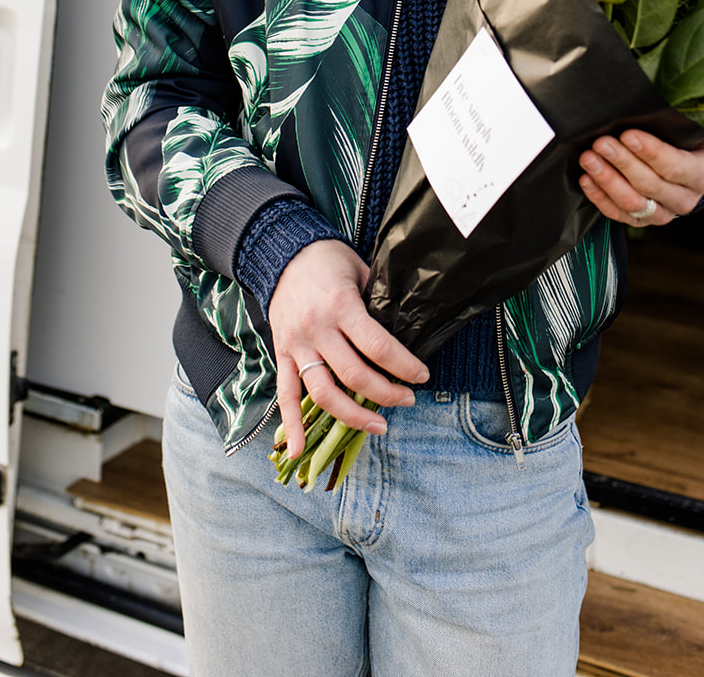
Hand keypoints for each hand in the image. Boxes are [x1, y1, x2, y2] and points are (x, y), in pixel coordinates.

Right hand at [269, 240, 428, 458]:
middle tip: (408, 399)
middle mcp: (318, 329)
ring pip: (324, 392)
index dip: (404, 366)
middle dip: (387, 393)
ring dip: (353, 416)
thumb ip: (377, 301)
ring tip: (379, 425)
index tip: (422, 375)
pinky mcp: (282, 354)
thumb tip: (404, 329)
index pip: (378, 346)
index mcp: (342, 305)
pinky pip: (284, 394)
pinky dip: (290, 425)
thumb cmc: (327, 259)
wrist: (281, 252)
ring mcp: (297, 344)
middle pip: (355, 375)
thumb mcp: (360, 270)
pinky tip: (296, 451)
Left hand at [578, 111, 703, 227]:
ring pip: (633, 205)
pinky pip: (619, 216)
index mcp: (702, 175)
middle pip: (650, 186)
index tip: (628, 134)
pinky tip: (586, 180)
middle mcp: (683, 199)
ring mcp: (661, 212)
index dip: (652, 153)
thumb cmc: (699, 140)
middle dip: (623, 163)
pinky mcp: (640, 218)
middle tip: (601, 143)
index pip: (676, 168)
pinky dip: (600, 199)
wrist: (689, 166)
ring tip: (588, 159)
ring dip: (608, 182)